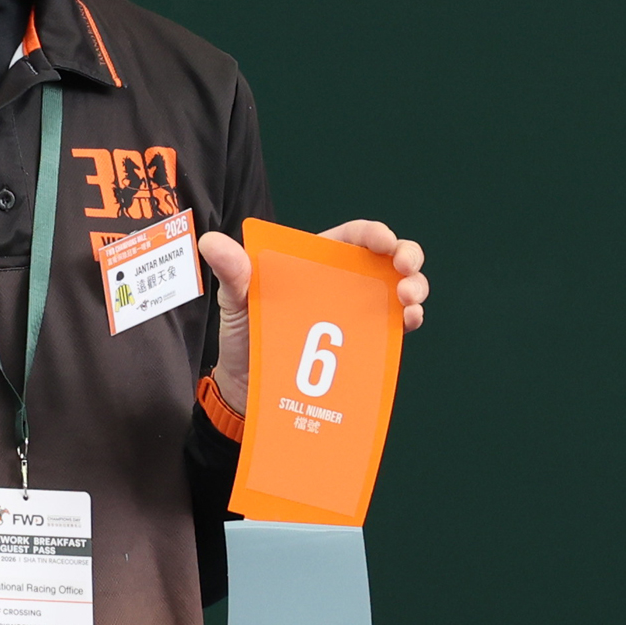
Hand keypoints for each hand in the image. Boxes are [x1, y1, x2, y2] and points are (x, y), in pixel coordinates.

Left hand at [198, 220, 428, 412]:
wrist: (249, 391)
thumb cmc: (243, 337)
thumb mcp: (237, 302)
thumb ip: (233, 273)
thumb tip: (211, 241)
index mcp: (317, 261)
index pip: (353, 237)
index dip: (374, 233)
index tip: (385, 241)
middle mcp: (344, 283)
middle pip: (386, 259)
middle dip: (407, 256)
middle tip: (407, 268)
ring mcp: (358, 313)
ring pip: (399, 289)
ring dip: (414, 288)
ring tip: (408, 298)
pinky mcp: (364, 343)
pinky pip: (394, 327)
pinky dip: (409, 320)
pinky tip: (409, 320)